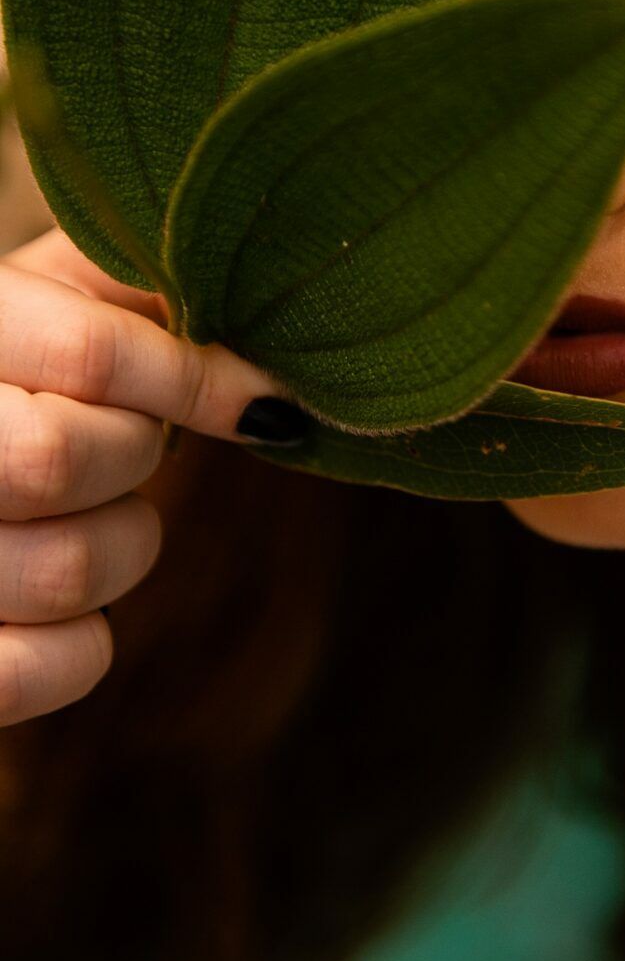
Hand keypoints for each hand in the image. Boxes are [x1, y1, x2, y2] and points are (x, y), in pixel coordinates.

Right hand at [0, 225, 293, 725]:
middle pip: (60, 459)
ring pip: (61, 569)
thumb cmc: (8, 364)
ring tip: (95, 513)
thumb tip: (261, 323)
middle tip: (132, 443)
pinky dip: (83, 645)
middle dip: (133, 455)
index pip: (89, 355)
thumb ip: (131, 288)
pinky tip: (74, 604)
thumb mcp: (50, 290)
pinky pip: (34, 672)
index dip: (197, 382)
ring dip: (121, 545)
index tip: (262, 405)